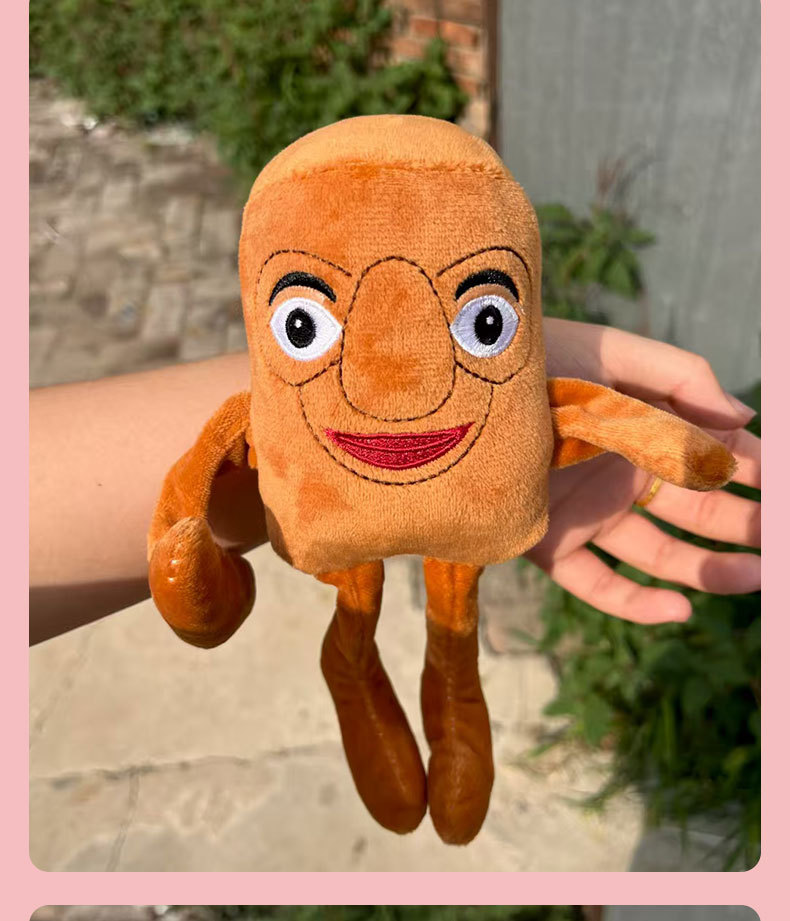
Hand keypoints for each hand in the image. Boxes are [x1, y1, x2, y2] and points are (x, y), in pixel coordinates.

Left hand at [527, 318, 760, 623]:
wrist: (461, 384)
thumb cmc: (537, 361)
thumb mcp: (615, 357)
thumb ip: (682, 379)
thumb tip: (745, 415)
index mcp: (646, 429)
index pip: (714, 459)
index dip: (755, 470)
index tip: (783, 484)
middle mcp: (622, 474)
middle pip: (696, 511)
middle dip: (745, 523)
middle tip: (780, 537)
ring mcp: (588, 512)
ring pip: (660, 554)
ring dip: (710, 569)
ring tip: (759, 576)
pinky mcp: (550, 542)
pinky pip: (598, 584)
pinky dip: (636, 604)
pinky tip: (679, 610)